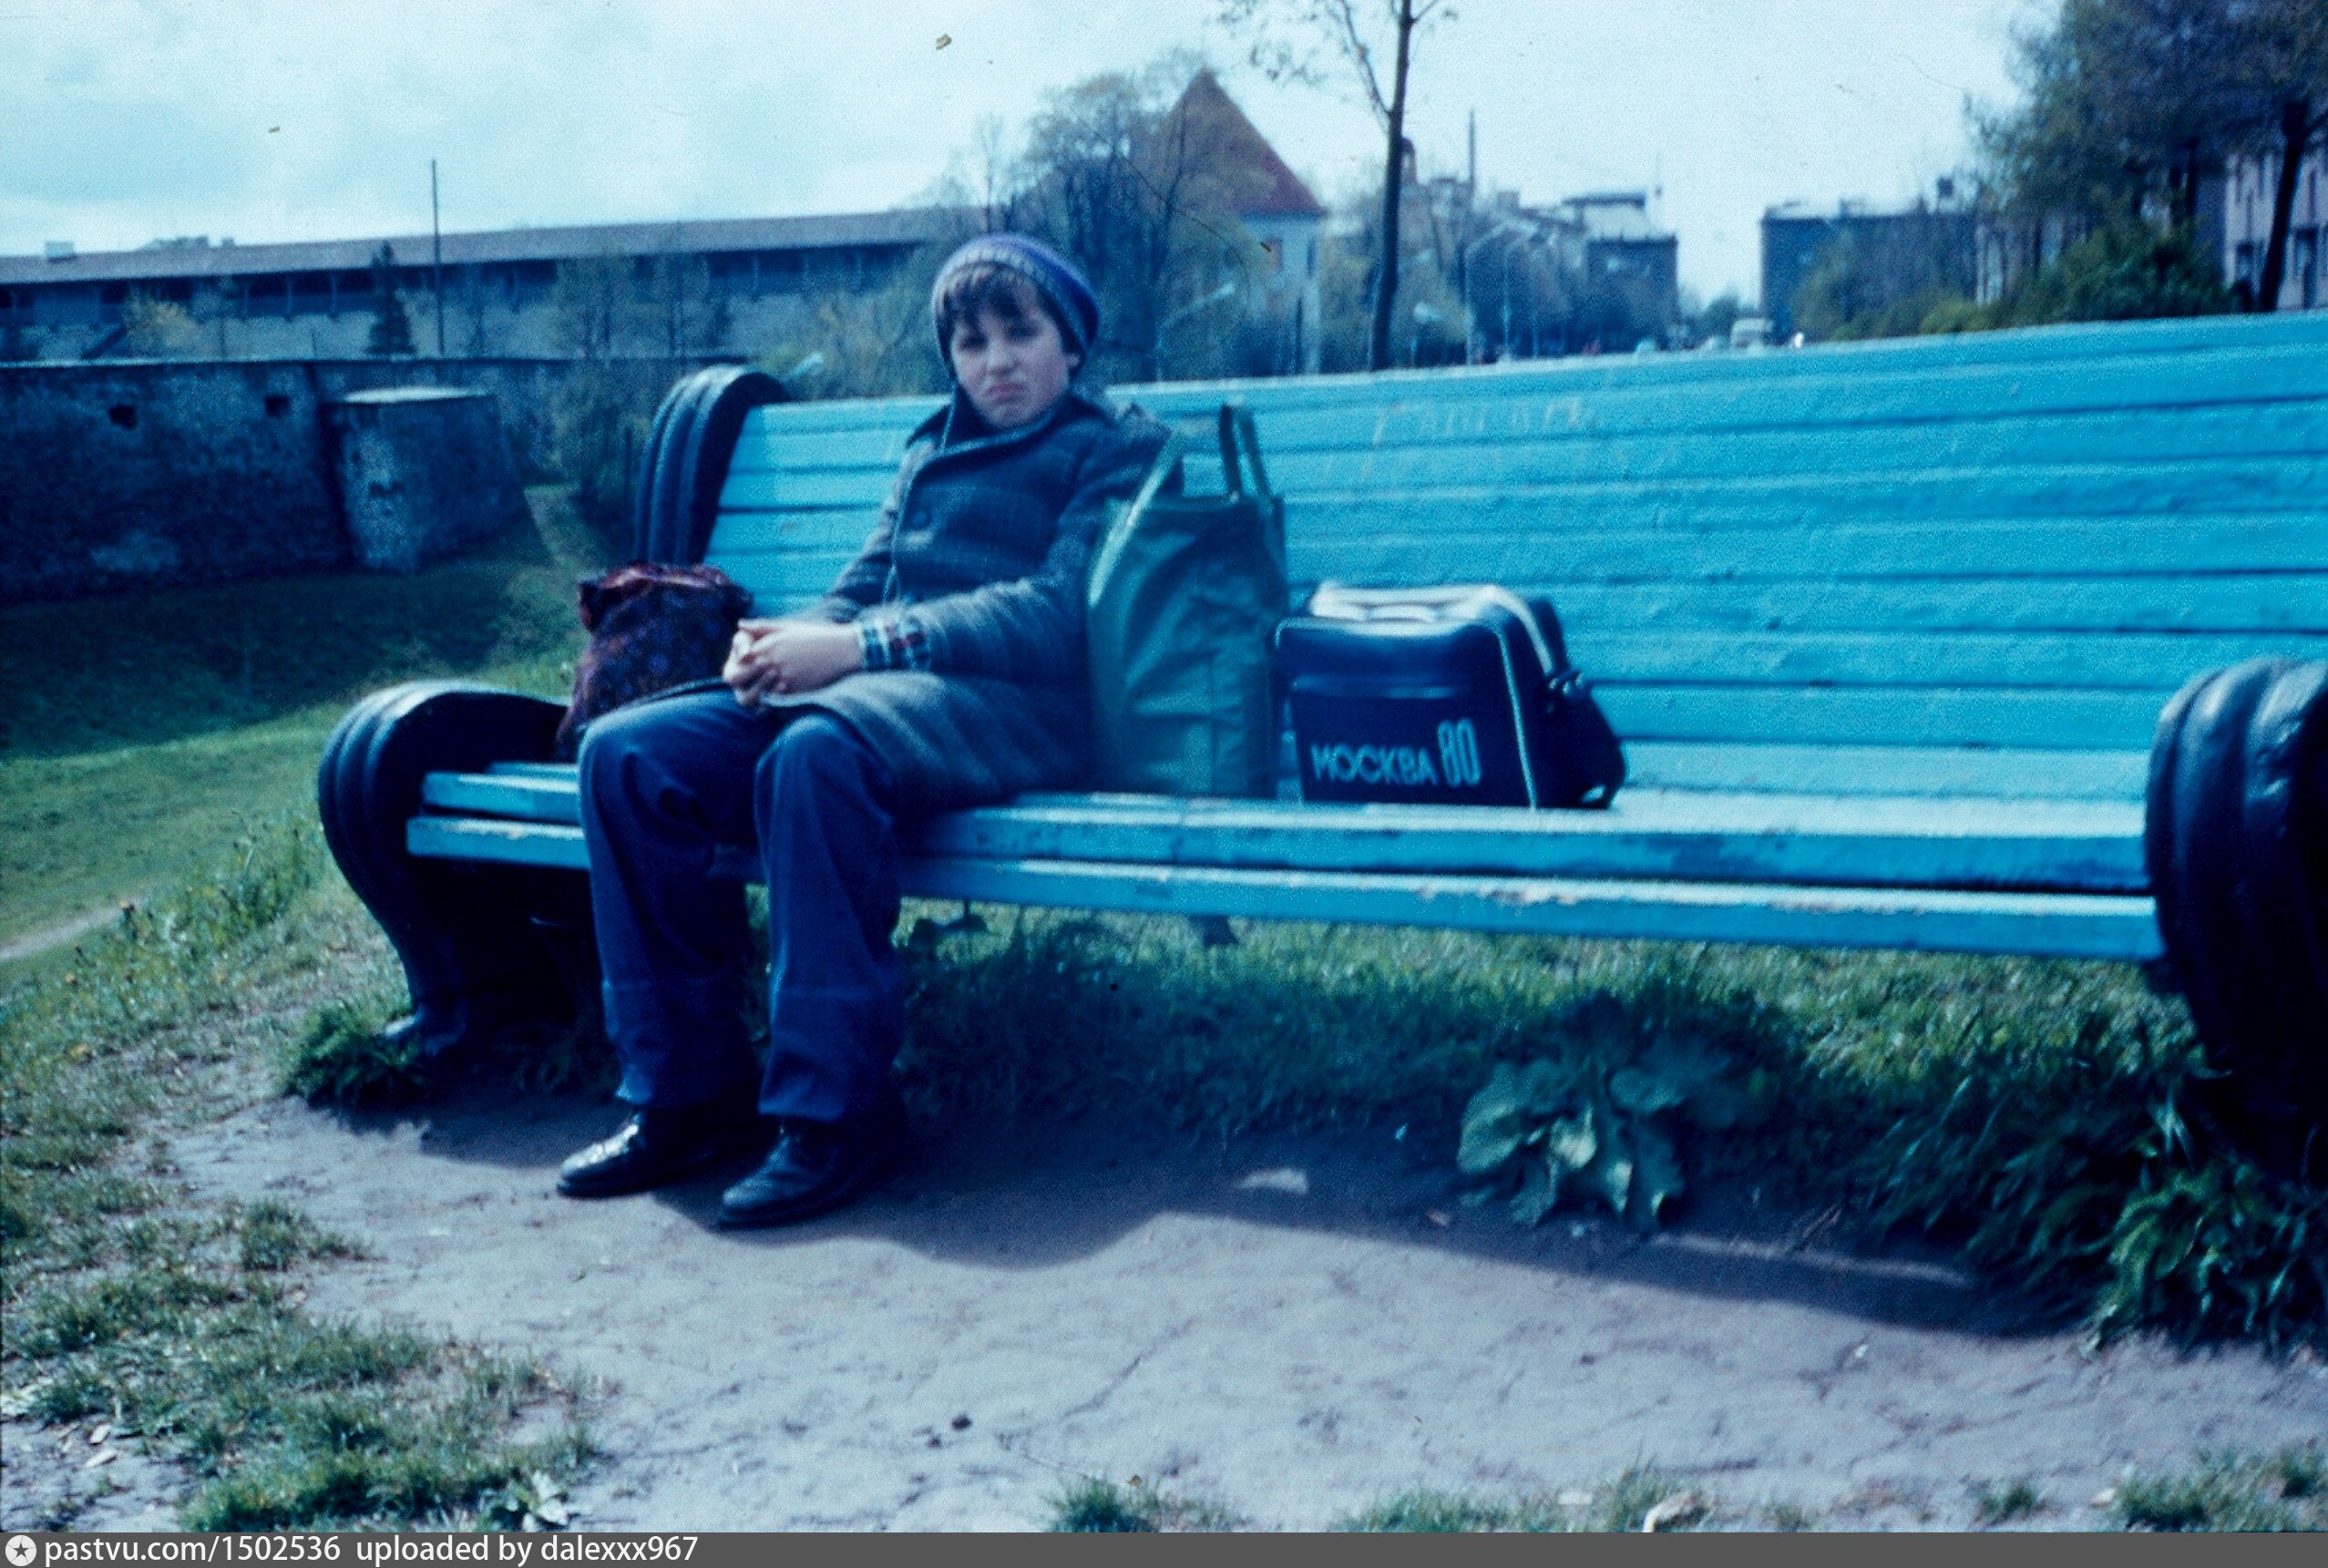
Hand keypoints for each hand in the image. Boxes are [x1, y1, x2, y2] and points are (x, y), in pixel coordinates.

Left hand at [723, 618, 864, 705]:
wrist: (840, 650)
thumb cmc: (814, 636)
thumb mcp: (787, 627)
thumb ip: (761, 627)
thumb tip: (740, 625)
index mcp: (765, 646)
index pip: (736, 664)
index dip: (737, 669)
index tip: (744, 670)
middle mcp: (770, 662)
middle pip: (738, 680)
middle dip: (741, 683)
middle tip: (748, 684)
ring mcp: (781, 678)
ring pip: (755, 693)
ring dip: (758, 693)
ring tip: (766, 689)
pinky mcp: (794, 690)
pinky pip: (774, 700)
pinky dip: (774, 699)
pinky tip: (782, 693)